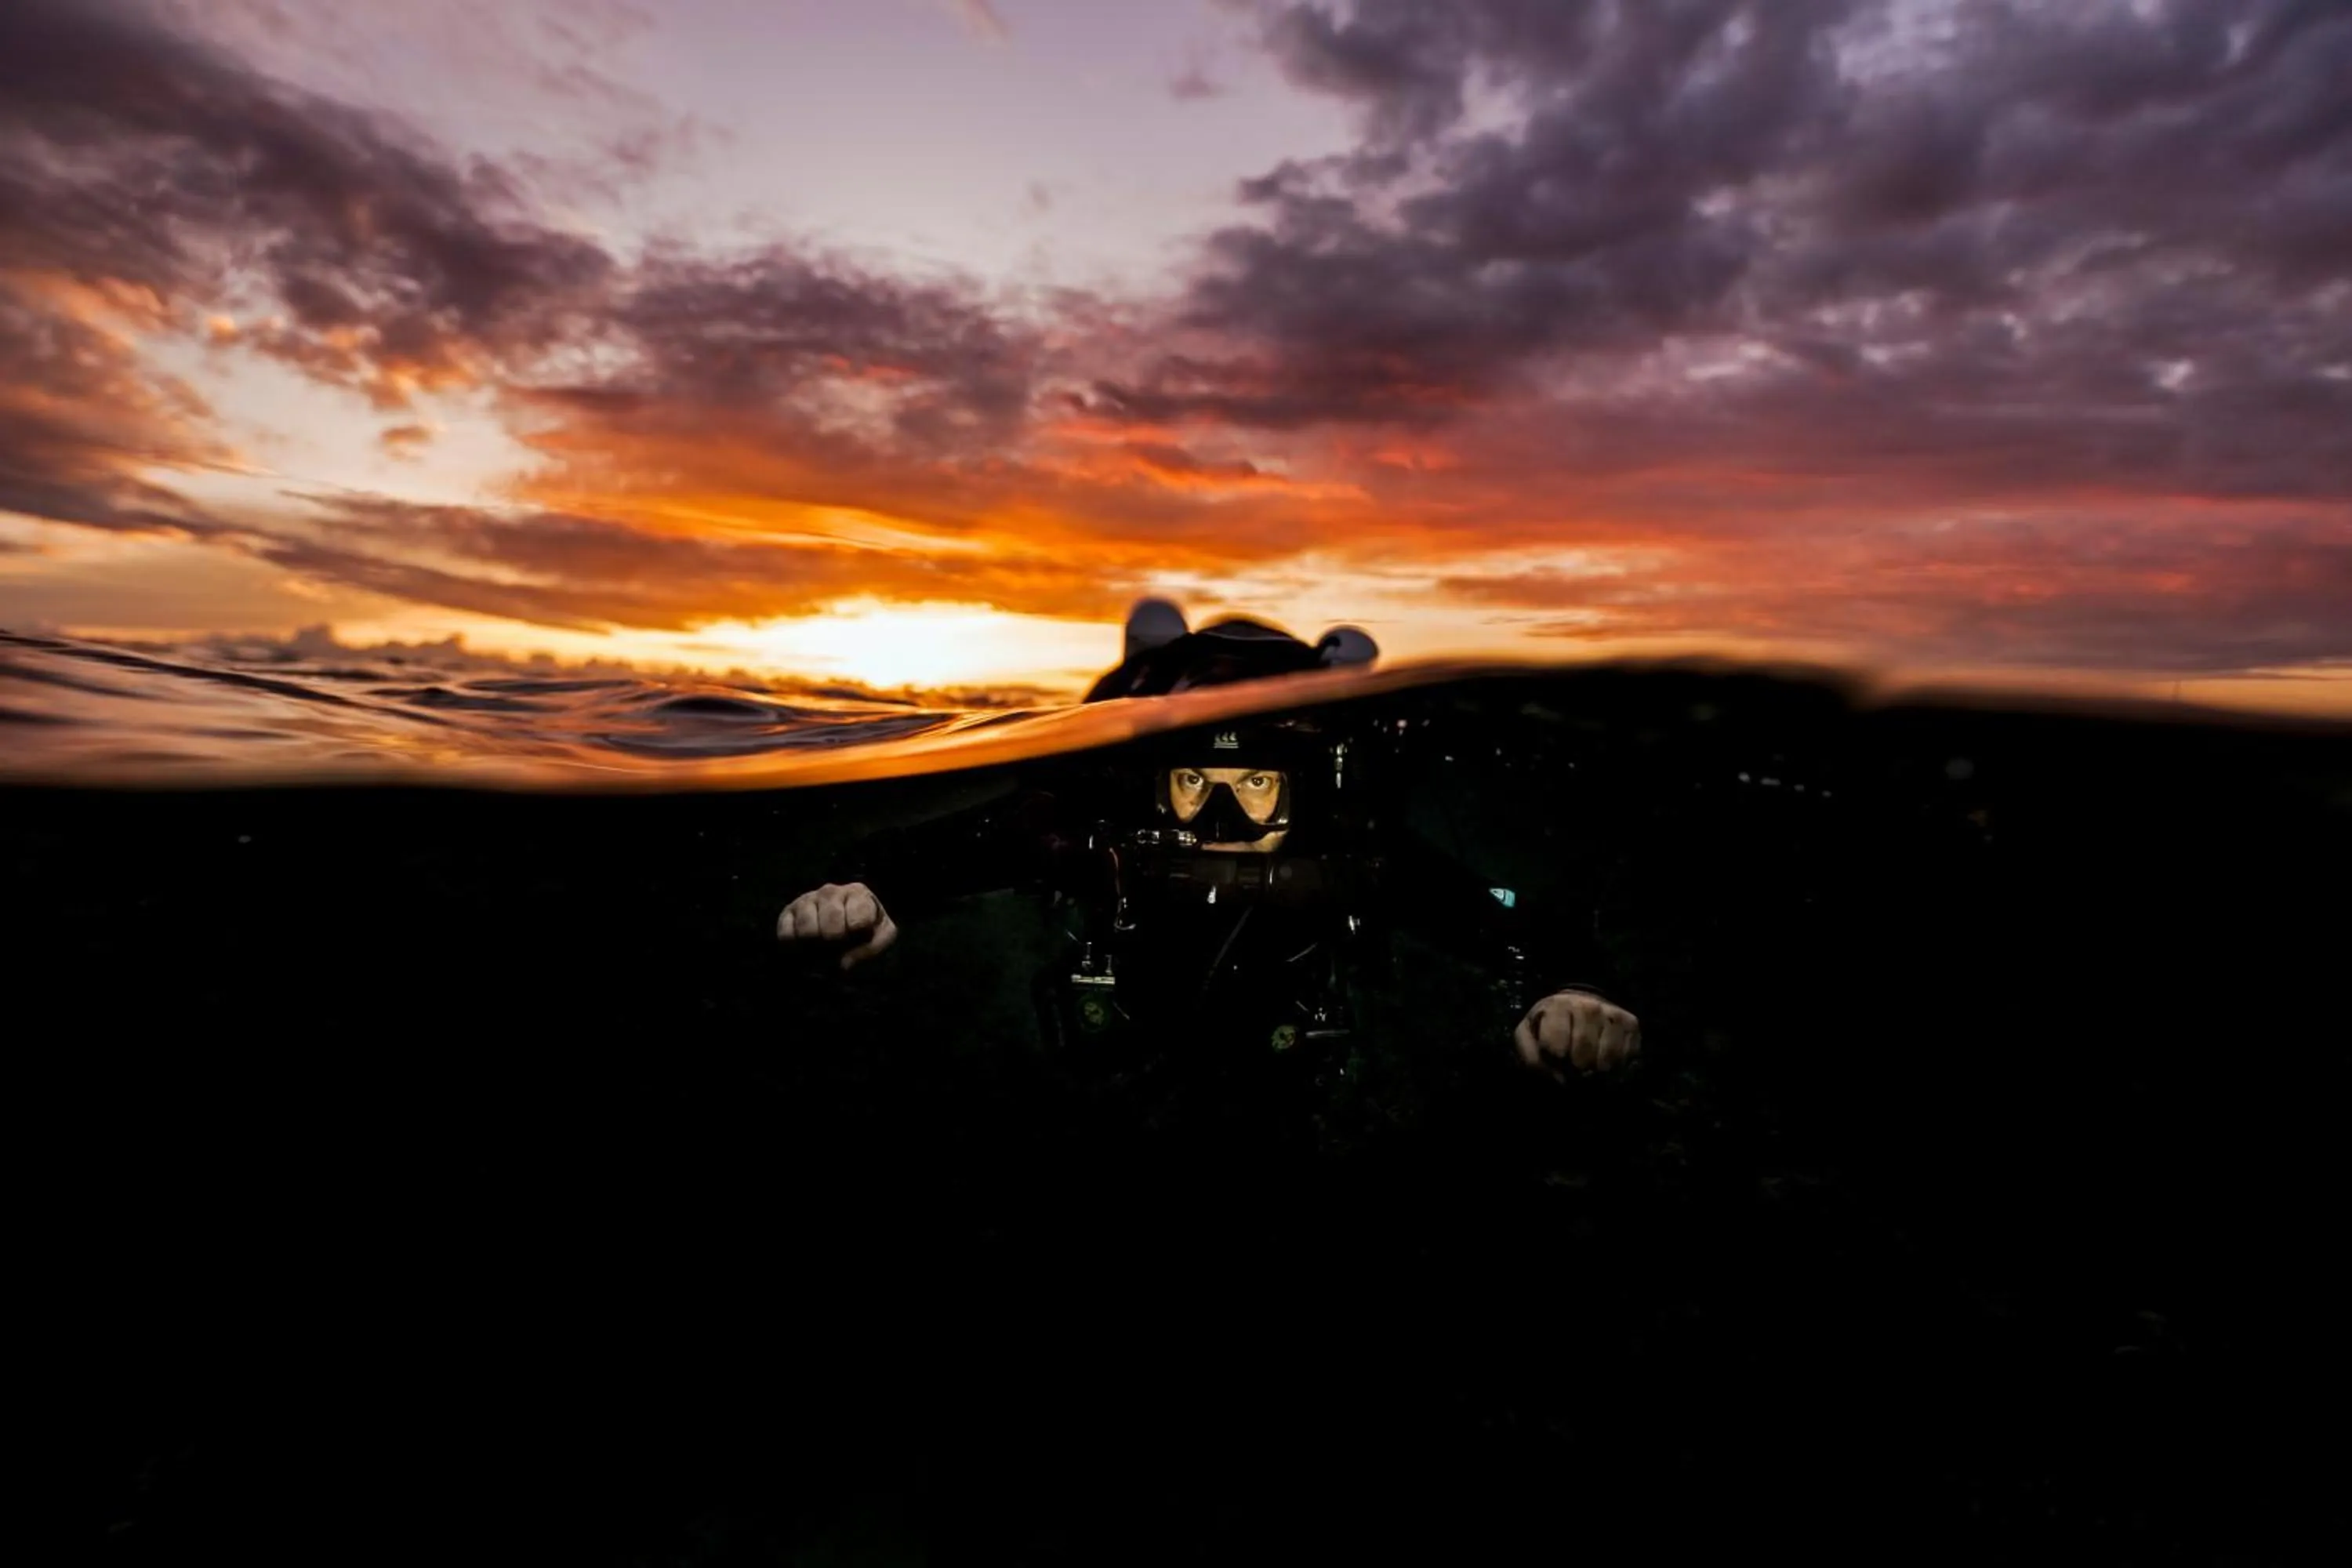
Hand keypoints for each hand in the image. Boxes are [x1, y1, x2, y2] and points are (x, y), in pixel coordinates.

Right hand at [776, 881, 897, 970]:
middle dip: (835, 938)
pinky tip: (804, 943)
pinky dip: (794, 943)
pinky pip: (786, 930)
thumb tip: (843, 963)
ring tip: (821, 943)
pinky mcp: (789, 911)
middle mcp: (831, 891)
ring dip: (815, 942)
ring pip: (807, 926)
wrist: (848, 926)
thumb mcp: (881, 936)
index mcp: (858, 894)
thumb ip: (871, 947)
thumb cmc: (867, 929)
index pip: (858, 915)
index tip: (856, 934)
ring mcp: (808, 899)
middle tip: (837, 941)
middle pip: (831, 921)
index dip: (856, 930)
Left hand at [1514, 990, 1640, 1079]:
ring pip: (1607, 1058)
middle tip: (1574, 1064)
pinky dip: (1616, 1064)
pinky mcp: (1631, 1022)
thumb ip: (1532, 1058)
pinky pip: (1626, 1056)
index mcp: (1558, 1006)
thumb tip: (1559, 1079)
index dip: (1554, 1059)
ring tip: (1589, 1062)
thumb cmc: (1552, 1023)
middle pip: (1583, 1056)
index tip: (1555, 1055)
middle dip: (1576, 1068)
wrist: (1580, 1002)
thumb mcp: (1529, 1035)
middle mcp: (1588, 1006)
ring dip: (1597, 1068)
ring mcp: (1612, 1013)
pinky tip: (1605, 1056)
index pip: (1555, 1047)